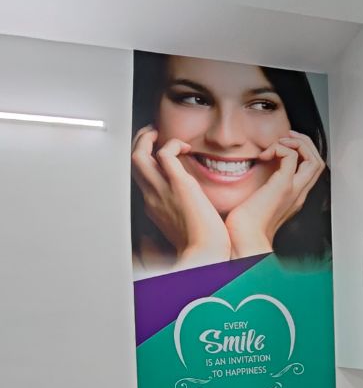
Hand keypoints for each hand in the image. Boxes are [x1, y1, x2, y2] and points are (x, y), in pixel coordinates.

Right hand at [132, 128, 230, 269]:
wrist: (206, 254)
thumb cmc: (201, 246)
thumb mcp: (182, 228)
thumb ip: (178, 216)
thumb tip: (184, 210)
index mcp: (154, 208)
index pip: (142, 179)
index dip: (148, 162)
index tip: (159, 155)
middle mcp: (152, 198)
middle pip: (132, 164)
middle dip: (139, 143)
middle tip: (152, 134)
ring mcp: (162, 191)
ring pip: (138, 156)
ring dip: (146, 138)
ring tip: (159, 133)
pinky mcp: (178, 184)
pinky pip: (164, 154)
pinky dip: (172, 143)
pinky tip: (184, 146)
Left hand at [225, 131, 324, 258]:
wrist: (243, 237)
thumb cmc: (245, 223)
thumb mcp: (257, 200)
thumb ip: (263, 186)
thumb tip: (255, 168)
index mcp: (294, 196)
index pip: (311, 169)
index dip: (303, 152)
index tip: (285, 144)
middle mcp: (298, 193)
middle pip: (318, 161)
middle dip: (305, 143)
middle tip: (287, 137)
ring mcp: (293, 190)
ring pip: (314, 158)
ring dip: (298, 143)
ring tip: (280, 142)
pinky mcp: (283, 186)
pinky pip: (292, 156)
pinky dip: (280, 148)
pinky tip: (265, 155)